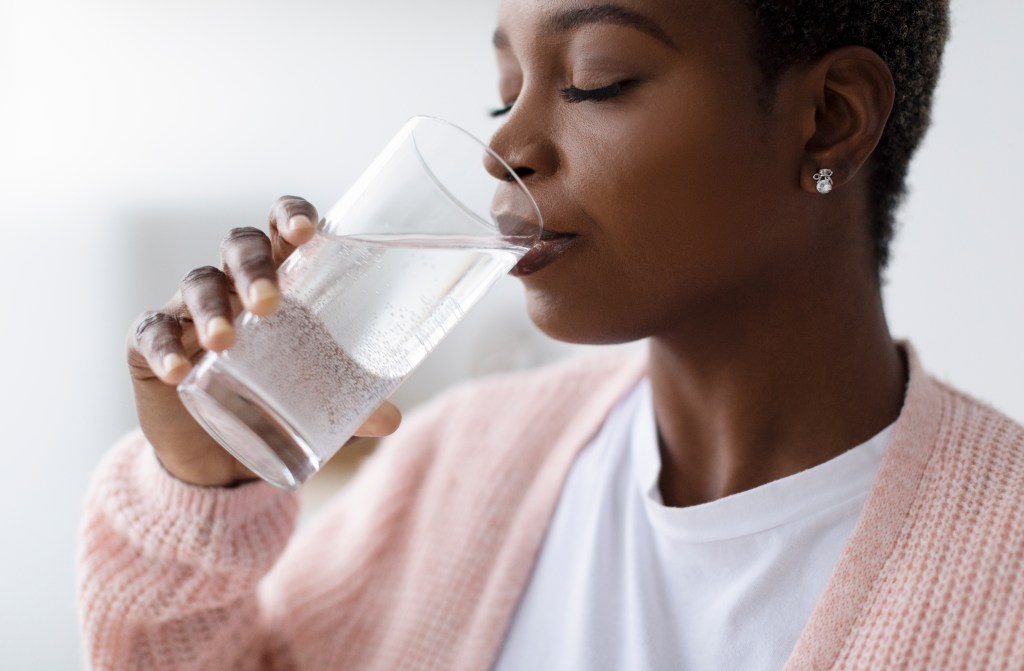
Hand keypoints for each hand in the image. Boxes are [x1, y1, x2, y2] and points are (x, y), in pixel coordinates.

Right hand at [126, 196, 401, 486]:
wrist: (217, 452)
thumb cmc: (274, 399)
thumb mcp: (315, 400)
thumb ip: (353, 406)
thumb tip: (391, 419)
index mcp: (280, 280)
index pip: (282, 229)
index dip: (290, 217)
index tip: (306, 232)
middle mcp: (233, 284)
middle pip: (240, 247)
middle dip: (254, 267)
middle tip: (269, 303)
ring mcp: (189, 310)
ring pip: (198, 284)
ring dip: (211, 307)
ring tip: (224, 341)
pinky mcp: (150, 344)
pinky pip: (151, 334)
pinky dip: (162, 348)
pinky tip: (176, 370)